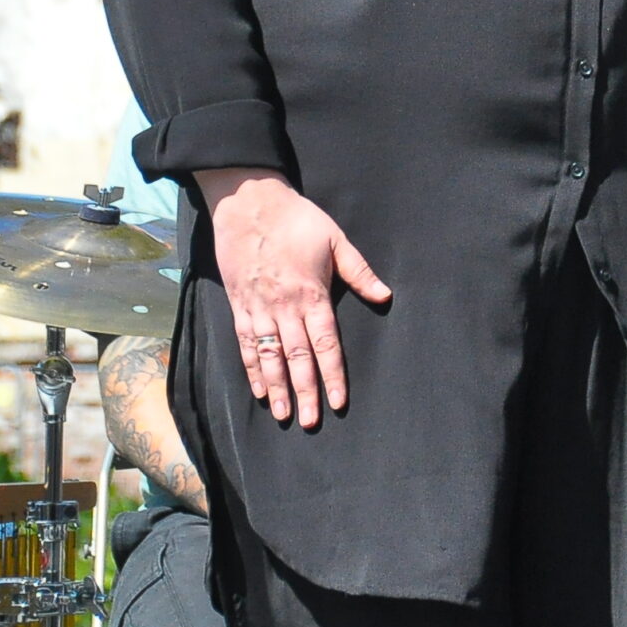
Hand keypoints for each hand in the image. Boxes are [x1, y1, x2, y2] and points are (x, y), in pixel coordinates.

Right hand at [195, 168, 390, 428]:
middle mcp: (285, 307)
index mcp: (312, 294)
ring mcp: (259, 308)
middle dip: (305, 392)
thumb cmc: (297, 219)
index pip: (325, 344)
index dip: (333, 375)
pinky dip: (252, 369)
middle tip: (311, 422)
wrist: (249, 203)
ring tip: (283, 415)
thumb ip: (359, 271)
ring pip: (269, 357)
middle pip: (298, 358)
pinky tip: (259, 390)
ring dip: (277, 388)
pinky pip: (246, 344)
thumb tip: (386, 295)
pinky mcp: (240, 305)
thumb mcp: (336, 238)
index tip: (338, 401)